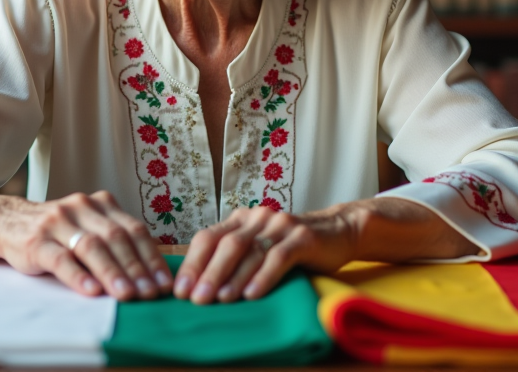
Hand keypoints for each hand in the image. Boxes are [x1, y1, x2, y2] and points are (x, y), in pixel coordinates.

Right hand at [0, 191, 172, 300]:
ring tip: (126, 294)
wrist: (6, 221)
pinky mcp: (36, 241)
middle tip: (150, 294)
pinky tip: (91, 291)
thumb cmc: (57, 231)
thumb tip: (152, 273)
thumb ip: (115, 241)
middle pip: (116, 238)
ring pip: (91, 247)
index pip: (134, 229)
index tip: (164, 283)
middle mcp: (82, 207)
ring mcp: (57, 222)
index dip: (151, 257)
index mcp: (101, 203)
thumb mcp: (88, 227)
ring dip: (112, 272)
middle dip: (136, 268)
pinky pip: (60, 258)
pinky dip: (78, 276)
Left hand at [173, 203, 359, 304]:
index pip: (208, 238)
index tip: (180, 290)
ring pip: (250, 251)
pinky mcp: (303, 237)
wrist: (338, 232)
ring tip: (220, 300)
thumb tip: (198, 287)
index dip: (192, 263)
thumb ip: (234, 257)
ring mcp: (281, 225)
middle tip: (196, 299)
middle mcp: (257, 218)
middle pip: (226, 244)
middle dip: (208, 273)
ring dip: (233, 278)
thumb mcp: (259, 247)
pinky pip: (279, 257)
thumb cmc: (291, 247)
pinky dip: (264, 277)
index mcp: (240, 219)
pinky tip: (252, 295)